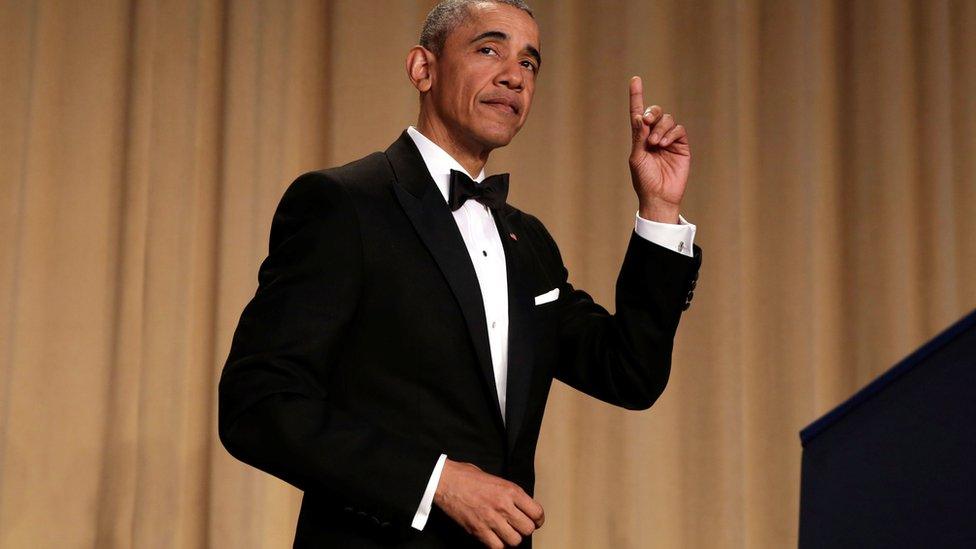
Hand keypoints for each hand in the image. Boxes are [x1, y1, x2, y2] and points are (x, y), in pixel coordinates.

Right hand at [434, 458, 544, 547]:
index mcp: (510, 490)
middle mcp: (503, 505)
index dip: (537, 520)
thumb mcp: (496, 479)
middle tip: (518, 527)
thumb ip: (510, 493)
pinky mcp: (478, 530)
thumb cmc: (467, 477)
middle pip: (528, 529)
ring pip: (515, 540)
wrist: (445, 481)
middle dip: (525, 530)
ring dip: (512, 539)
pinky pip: (497, 547)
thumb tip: (520, 506)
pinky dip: (498, 545)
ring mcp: (491, 519)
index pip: (537, 512)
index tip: (534, 521)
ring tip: (506, 533)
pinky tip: (495, 538)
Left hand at [628, 75, 690, 223]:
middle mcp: (654, 136)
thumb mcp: (637, 157)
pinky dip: (671, 133)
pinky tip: (664, 144)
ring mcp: (669, 140)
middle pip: (655, 112)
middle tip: (647, 122)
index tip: (635, 79)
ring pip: (667, 120)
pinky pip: (678, 130)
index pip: (638, 113)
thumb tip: (639, 117)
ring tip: (655, 143)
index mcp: (640, 138)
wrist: (660, 196)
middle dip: (651, 113)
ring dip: (660, 128)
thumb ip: (638, 137)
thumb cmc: (644, 180)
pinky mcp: (681, 146)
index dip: (637, 96)